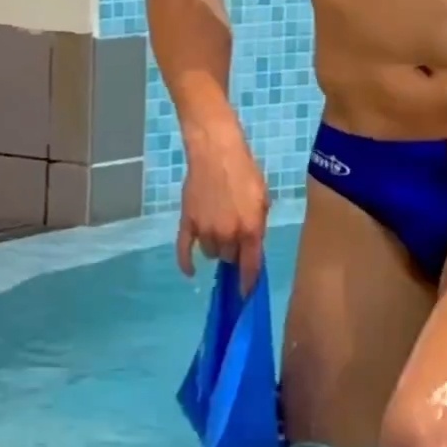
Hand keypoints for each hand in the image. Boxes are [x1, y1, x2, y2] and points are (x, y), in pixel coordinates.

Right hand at [176, 121, 269, 294]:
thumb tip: (253, 243)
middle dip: (235, 251)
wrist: (216, 152)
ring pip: (211, 253)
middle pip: (230, 258)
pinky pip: (184, 250)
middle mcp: (228, 235)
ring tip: (219, 230)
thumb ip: (258, 224)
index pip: (251, 266)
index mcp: (251, 229)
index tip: (246, 294)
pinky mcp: (187, 222)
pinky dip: (186, 262)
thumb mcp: (263, 198)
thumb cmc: (245, 171)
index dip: (249, 282)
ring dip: (216, 247)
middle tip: (236, 236)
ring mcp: (205, 230)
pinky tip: (189, 271)